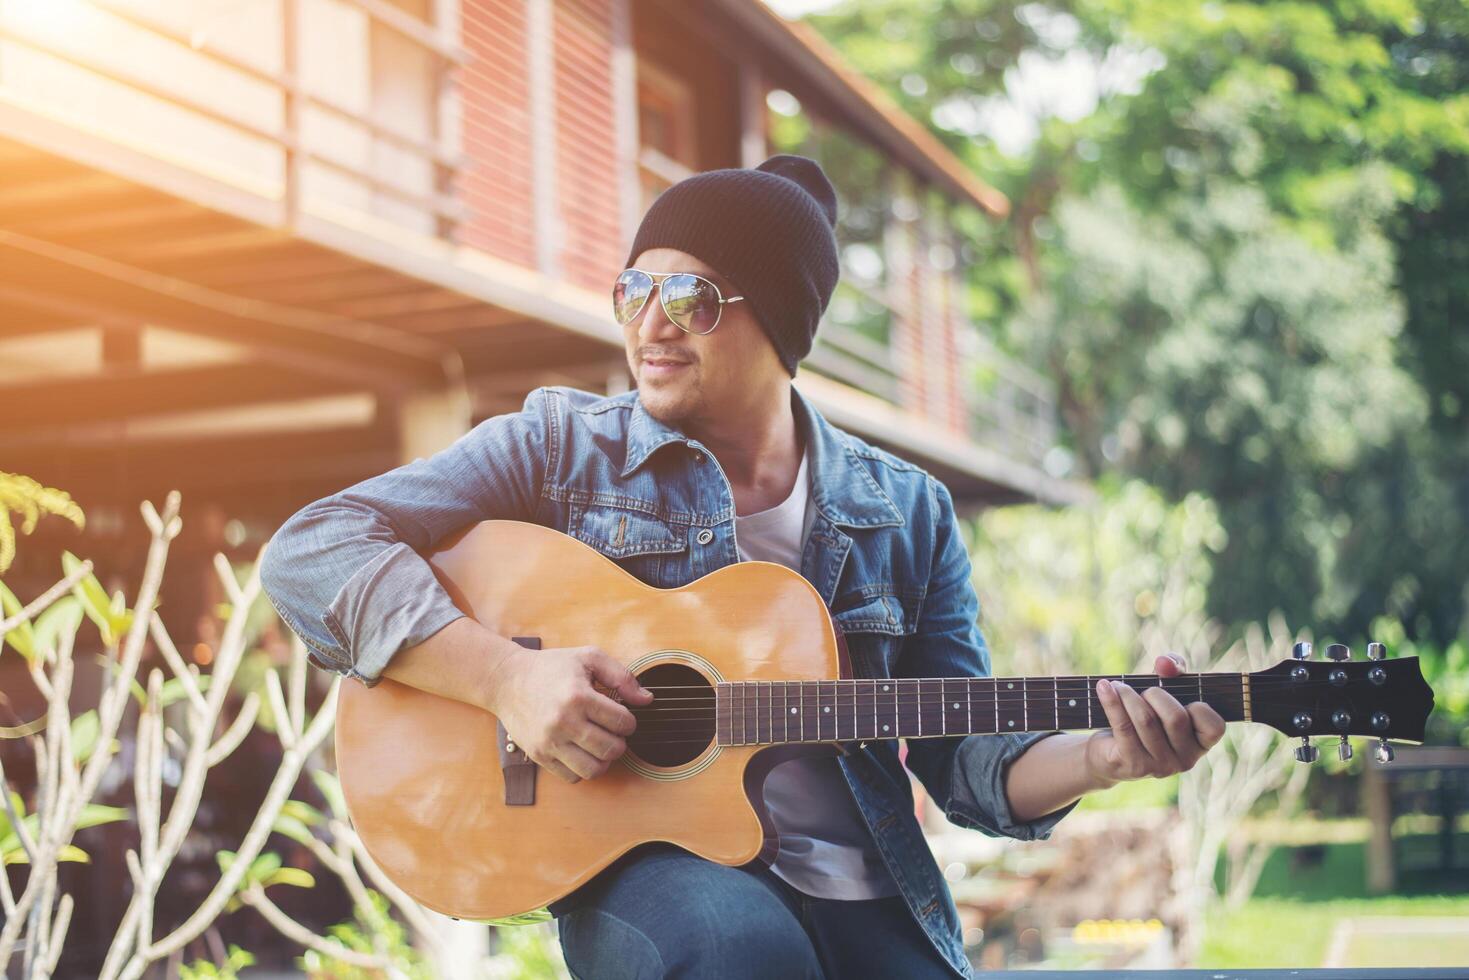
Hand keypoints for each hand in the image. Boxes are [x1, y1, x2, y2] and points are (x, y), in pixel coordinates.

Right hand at [483, 644, 653, 782]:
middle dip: (620, 742)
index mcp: (578, 697)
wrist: (507, 680)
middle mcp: (563, 722)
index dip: (630, 721)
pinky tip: (581, 751)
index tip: (622, 717)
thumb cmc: (551, 667)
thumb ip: (622, 676)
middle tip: (613, 732)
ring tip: (600, 745)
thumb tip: (647, 700)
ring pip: (593, 770)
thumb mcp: (589, 658)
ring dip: (604, 760)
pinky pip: (572, 777)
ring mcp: (549, 742)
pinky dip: (582, 768)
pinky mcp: (539, 755)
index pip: (623, 722)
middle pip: (611, 749)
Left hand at [1084, 653, 1225, 787]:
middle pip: (1176, 717)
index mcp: (1201, 745)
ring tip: (1118, 686)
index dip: (1197, 706)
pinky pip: (1123, 726)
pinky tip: (1104, 686)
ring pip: (1146, 720)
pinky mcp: (1133, 764)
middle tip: (1142, 691)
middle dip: (1155, 694)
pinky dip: (1112, 701)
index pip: (1214, 725)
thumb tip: (1165, 663)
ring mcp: (1160, 766)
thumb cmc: (1145, 715)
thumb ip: (1174, 668)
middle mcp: (1185, 760)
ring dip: (1128, 695)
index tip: (1180, 697)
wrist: (1109, 751)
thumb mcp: (1165, 690)